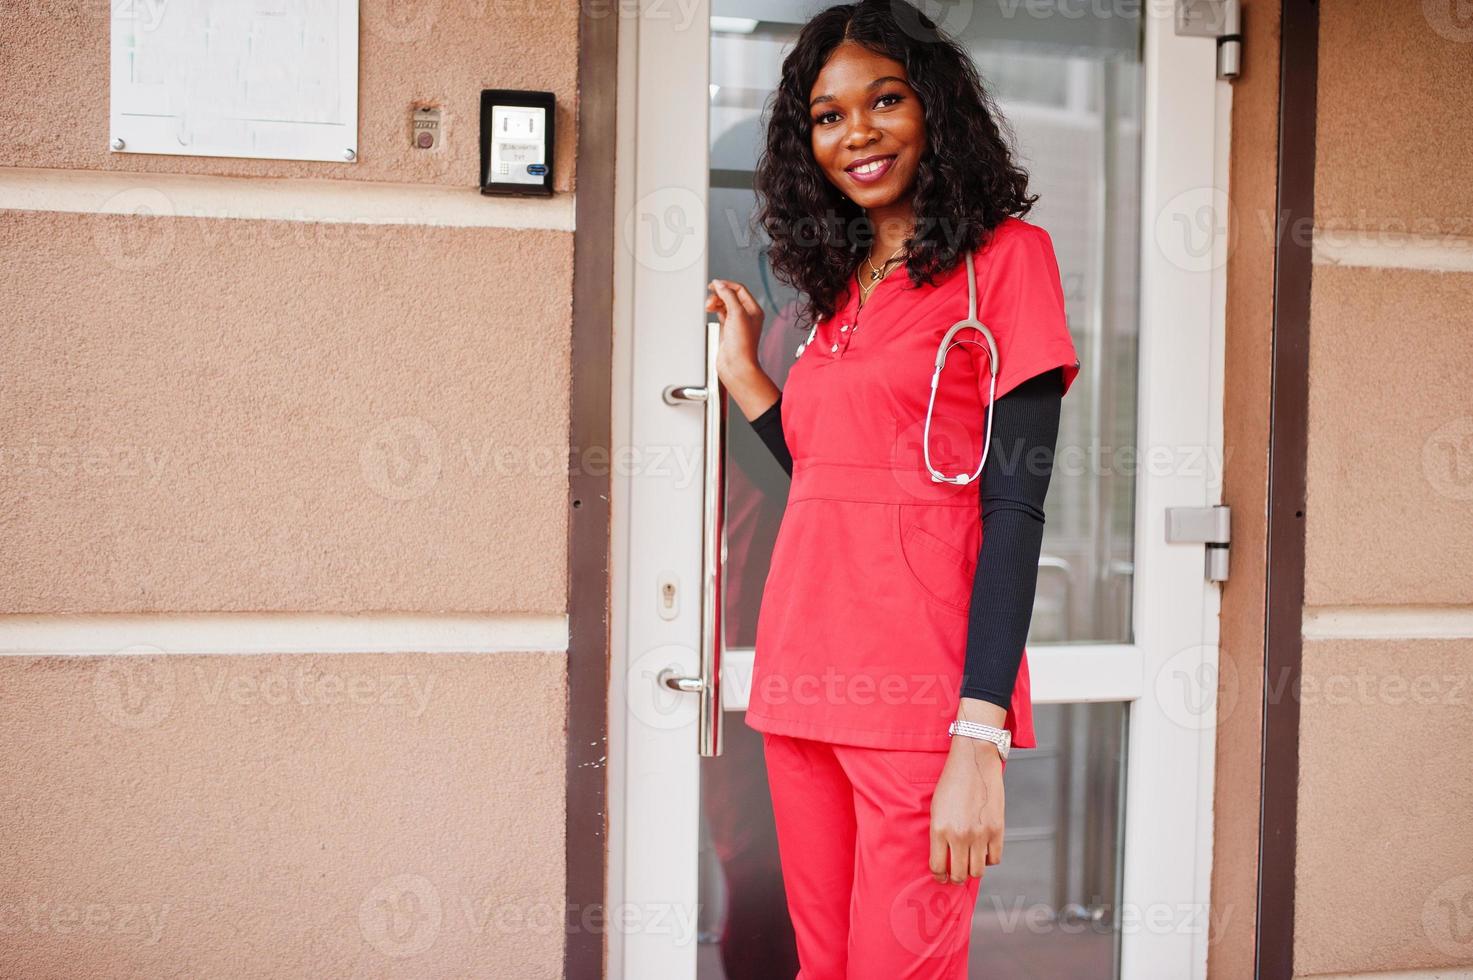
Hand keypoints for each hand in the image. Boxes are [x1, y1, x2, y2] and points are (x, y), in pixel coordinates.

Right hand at [705, 278, 778, 420]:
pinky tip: (710, 310)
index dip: (726, 285)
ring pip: (724, 305)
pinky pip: (721, 314)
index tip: (714, 285)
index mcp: (754, 310)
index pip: (739, 289)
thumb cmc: (742, 345)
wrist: (736, 365)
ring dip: (715, 302)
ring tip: (709, 307)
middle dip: (719, 295)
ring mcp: (736, 323)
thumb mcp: (736, 314)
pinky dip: (714, 310)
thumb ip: (728, 296)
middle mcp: (746, 315)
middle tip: (711, 300)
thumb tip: (720, 284)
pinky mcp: (728, 330)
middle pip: (730, 296)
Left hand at [929, 734, 1005, 885]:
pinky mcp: (997, 830)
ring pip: (977, 871)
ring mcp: (980, 834)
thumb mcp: (937, 808)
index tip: (942, 876)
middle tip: (956, 874)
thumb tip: (945, 858)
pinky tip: (983, 851)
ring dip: (973, 870)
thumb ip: (940, 834)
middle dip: (956, 878)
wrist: (974, 761)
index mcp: (939, 830)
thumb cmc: (952, 783)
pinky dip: (989, 859)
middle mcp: (959, 835)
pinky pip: (994, 859)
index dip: (939, 876)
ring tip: (970, 863)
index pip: (938, 867)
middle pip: (959, 875)